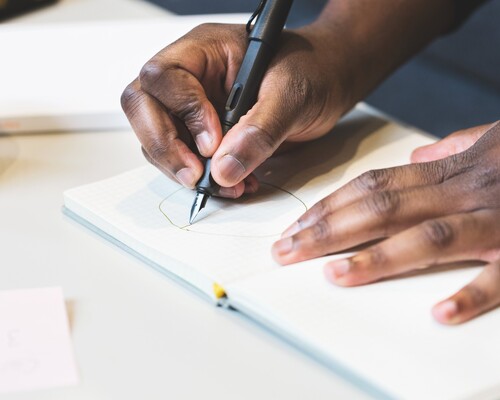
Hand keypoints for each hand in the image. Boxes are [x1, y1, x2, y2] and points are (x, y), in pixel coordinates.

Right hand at [121, 23, 348, 197]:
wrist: (328, 83)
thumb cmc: (313, 70)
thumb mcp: (293, 94)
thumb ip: (260, 130)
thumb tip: (224, 169)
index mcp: (205, 50)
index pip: (163, 76)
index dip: (182, 112)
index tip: (213, 143)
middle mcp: (190, 76)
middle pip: (143, 107)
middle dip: (165, 147)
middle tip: (197, 177)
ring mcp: (193, 106)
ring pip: (158, 139)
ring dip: (185, 170)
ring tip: (228, 186)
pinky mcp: (203, 133)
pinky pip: (184, 157)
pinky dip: (203, 178)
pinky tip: (233, 184)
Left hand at [272, 121, 499, 324]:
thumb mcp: (492, 140)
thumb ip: (450, 151)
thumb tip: (414, 162)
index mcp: (452, 171)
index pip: (374, 186)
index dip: (330, 205)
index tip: (295, 225)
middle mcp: (467, 191)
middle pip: (382, 208)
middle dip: (329, 230)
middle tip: (287, 251)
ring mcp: (499, 220)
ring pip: (427, 237)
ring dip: (377, 257)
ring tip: (335, 274)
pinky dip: (472, 293)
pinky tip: (438, 313)